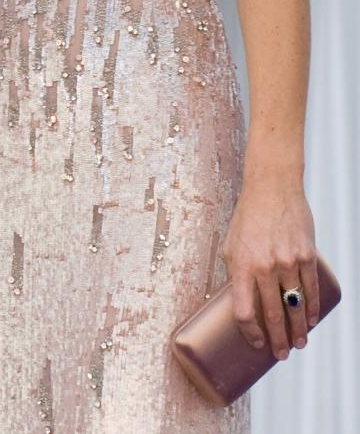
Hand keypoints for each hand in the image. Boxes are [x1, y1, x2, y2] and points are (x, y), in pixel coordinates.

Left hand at [221, 182, 318, 360]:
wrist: (272, 188)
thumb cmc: (247, 217)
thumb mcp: (231, 244)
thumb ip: (236, 273)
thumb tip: (243, 303)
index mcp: (241, 265)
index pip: (243, 310)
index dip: (249, 333)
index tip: (256, 343)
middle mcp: (264, 266)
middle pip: (272, 314)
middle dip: (277, 339)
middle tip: (281, 355)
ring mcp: (287, 261)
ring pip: (294, 305)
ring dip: (298, 330)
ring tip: (298, 344)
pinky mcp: (306, 255)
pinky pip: (311, 289)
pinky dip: (312, 308)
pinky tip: (311, 320)